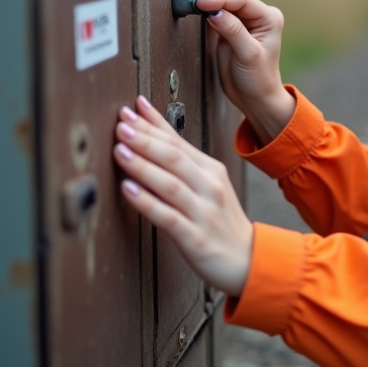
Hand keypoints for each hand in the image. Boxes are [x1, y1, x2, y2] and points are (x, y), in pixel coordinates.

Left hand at [114, 96, 252, 297]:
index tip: (132, 107)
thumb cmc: (220, 221)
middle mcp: (209, 186)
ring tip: (120, 150)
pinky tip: (128, 190)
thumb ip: (182, 164)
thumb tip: (153, 135)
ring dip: (143, 165)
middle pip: (174, 157)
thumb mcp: (208, 186)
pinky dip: (146, 202)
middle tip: (121, 124)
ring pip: (170, 183)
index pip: (178, 141)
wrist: (247, 259)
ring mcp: (204, 212)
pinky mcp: (196, 238)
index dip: (154, 123)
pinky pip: (168, 217)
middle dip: (145, 139)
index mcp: (211, 170)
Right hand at [194, 0, 295, 144]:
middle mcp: (258, 17)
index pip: (242, 1)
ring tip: (194, 1)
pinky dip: (206, 12)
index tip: (204, 2)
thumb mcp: (248, 54)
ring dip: (209, 2)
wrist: (254, 97)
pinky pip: (216, 16)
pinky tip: (198, 9)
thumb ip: (232, 31)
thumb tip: (214, 11)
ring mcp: (243, 22)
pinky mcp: (229, 30)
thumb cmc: (259, 79)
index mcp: (269, 18)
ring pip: (223, 5)